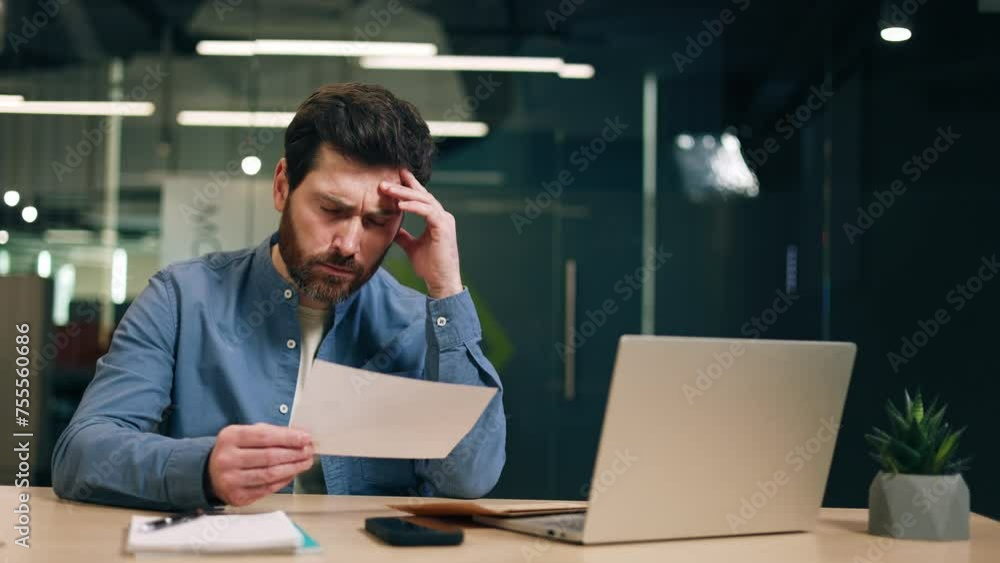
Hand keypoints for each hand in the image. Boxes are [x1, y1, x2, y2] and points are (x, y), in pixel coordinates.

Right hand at [206, 423, 313, 506]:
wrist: (210, 473)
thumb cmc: (234, 450)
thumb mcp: (246, 434)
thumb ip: (272, 433)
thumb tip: (301, 436)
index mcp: (230, 437)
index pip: (265, 436)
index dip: (289, 437)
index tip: (306, 438)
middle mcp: (227, 459)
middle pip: (269, 456)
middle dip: (294, 453)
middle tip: (309, 451)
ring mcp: (230, 480)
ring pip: (270, 474)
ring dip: (293, 468)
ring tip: (305, 462)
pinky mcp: (237, 496)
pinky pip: (267, 488)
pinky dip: (283, 481)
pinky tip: (292, 473)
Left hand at [379, 169, 462, 298]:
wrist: (441, 282)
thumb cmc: (430, 267)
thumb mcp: (412, 247)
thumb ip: (404, 236)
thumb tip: (393, 228)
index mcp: (436, 219)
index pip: (422, 198)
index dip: (410, 185)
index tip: (396, 175)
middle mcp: (443, 216)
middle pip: (422, 195)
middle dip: (403, 186)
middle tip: (385, 181)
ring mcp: (445, 221)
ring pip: (424, 200)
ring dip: (405, 193)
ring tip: (388, 190)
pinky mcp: (444, 227)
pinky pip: (428, 211)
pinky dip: (414, 206)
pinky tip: (400, 205)